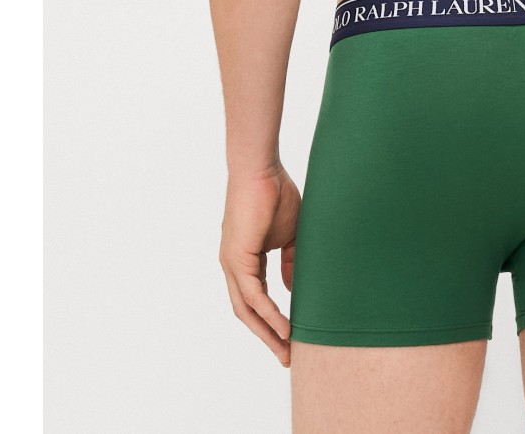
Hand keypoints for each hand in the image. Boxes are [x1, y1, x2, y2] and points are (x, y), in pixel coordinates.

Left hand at [219, 164, 301, 366]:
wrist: (261, 170)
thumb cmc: (275, 193)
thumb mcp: (289, 235)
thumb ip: (290, 261)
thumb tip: (291, 288)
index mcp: (245, 260)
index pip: (257, 299)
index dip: (272, 320)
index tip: (291, 338)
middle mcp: (234, 267)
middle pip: (248, 313)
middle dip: (268, 336)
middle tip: (287, 355)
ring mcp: (232, 264)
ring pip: (247, 310)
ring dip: (267, 332)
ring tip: (287, 349)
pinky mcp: (237, 259)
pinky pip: (253, 296)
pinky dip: (268, 314)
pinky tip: (284, 326)